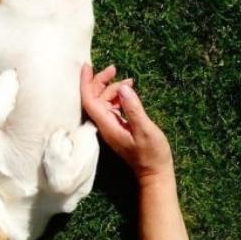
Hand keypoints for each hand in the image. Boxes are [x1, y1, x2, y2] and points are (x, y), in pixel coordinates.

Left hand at [81, 63, 173, 181]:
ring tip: (129, 81)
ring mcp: (110, 127)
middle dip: (100, 81)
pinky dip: (117, 97)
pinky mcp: (117, 128)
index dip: (86, 82)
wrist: (154, 173)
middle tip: (114, 68)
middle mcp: (104, 126)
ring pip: (103, 102)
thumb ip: (133, 108)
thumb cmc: (152, 154)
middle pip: (94, 99)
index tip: (87, 66)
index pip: (89, 100)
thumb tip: (123, 88)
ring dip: (112, 89)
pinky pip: (111, 108)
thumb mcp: (145, 129)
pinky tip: (128, 93)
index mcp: (107, 125)